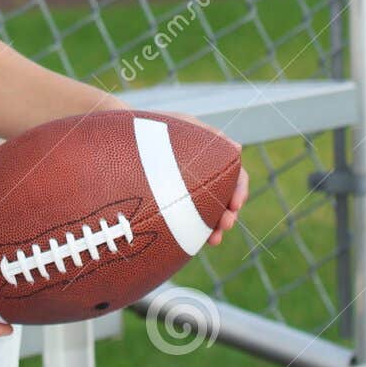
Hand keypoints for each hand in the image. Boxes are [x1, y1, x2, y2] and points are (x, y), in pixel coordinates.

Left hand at [160, 111, 248, 246]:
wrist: (125, 135)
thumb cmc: (157, 126)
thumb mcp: (183, 124)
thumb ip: (208, 135)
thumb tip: (238, 148)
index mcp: (213, 158)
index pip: (235, 175)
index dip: (239, 190)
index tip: (236, 203)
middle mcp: (204, 176)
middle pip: (225, 198)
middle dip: (229, 214)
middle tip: (226, 224)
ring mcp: (189, 191)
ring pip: (209, 213)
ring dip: (216, 227)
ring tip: (215, 239)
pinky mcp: (173, 203)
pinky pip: (189, 221)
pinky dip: (196, 232)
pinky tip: (198, 242)